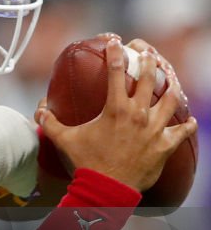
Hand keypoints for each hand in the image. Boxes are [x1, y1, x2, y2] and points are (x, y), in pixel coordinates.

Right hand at [34, 37, 196, 190]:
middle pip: (149, 78)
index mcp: (115, 109)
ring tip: (172, 79)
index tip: (115, 41)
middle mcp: (138, 114)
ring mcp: (154, 129)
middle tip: (148, 53)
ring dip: (172, 86)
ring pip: (171, 100)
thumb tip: (39, 110)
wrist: (106, 188)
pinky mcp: (165, 145)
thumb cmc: (86, 162)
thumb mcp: (64, 140)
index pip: (115, 71)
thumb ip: (50, 122)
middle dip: (149, 61)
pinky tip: (191, 120)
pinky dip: (188, 125)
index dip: (115, 52)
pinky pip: (182, 131)